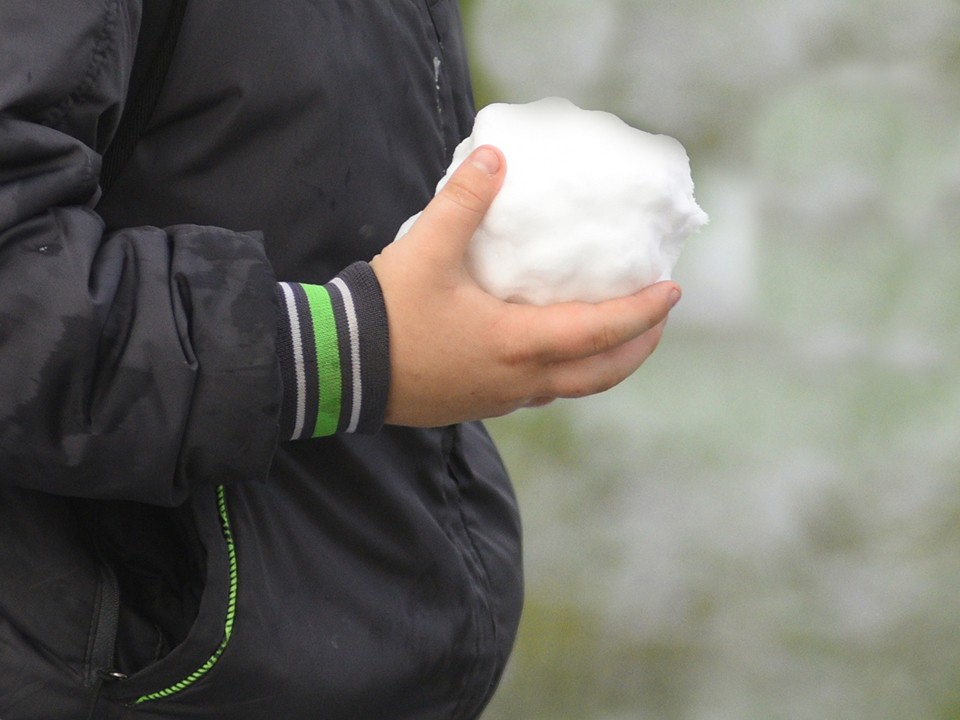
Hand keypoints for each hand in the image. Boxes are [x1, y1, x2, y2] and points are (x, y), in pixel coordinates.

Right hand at [369, 146, 680, 426]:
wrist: (340, 369)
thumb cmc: (387, 314)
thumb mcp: (425, 252)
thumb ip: (462, 202)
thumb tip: (495, 158)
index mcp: (517, 343)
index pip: (601, 332)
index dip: (643, 313)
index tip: (672, 291)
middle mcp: (519, 379)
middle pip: (600, 374)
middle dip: (638, 347)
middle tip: (659, 318)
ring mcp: (501, 398)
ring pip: (572, 387)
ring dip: (605, 363)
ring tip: (619, 335)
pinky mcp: (480, 403)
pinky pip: (541, 390)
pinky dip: (568, 370)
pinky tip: (556, 348)